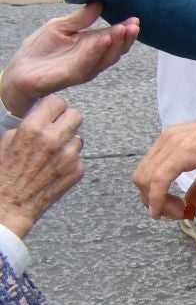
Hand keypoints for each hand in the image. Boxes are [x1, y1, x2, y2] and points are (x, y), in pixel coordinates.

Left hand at [0, 5, 139, 118]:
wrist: (20, 70)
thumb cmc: (40, 50)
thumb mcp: (60, 26)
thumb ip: (80, 18)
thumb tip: (99, 2)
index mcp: (92, 46)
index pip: (114, 37)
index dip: (125, 29)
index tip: (135, 18)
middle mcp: (93, 59)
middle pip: (117, 50)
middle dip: (127, 37)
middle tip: (134, 24)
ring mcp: (85, 68)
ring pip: (107, 58)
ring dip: (117, 44)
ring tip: (123, 29)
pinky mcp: (73, 75)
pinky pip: (88, 63)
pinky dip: (97, 51)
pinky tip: (104, 39)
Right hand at [0, 96, 83, 238]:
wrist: (10, 203)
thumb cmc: (5, 172)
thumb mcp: (7, 139)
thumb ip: (28, 124)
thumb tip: (42, 114)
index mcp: (33, 128)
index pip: (57, 102)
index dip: (54, 107)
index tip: (51, 112)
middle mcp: (54, 139)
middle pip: (76, 115)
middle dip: (67, 120)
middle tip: (58, 127)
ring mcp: (69, 156)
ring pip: (79, 136)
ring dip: (69, 141)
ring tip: (52, 151)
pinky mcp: (77, 170)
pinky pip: (79, 157)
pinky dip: (70, 160)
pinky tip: (54, 167)